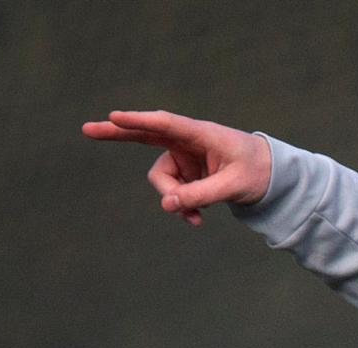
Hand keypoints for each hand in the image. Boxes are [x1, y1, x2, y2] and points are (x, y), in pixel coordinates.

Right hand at [82, 110, 271, 226]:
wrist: (272, 177)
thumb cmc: (258, 172)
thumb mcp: (234, 186)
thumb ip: (202, 195)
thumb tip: (167, 206)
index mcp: (203, 134)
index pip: (167, 124)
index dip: (141, 121)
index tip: (116, 116)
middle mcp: (188, 142)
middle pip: (146, 135)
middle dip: (118, 135)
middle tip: (86, 130)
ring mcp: (184, 158)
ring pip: (162, 181)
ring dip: (174, 200)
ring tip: (195, 218)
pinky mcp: (186, 174)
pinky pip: (172, 193)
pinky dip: (181, 207)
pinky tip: (197, 220)